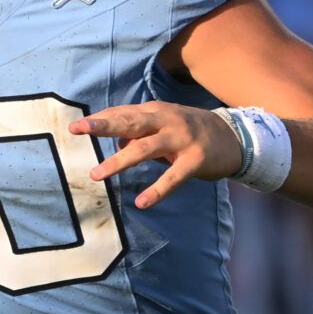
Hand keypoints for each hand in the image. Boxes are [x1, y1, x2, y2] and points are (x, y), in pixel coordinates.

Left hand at [70, 102, 242, 208]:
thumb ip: (141, 130)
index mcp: (157, 111)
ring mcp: (181, 139)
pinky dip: (157, 190)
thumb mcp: (166, 125)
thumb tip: (116, 141)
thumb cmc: (193, 131)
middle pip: (129, 121)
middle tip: (77, 129)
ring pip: (144, 149)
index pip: (123, 113)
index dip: (100, 119)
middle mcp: (167, 121)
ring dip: (119, 161)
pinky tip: (142, 202)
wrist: (236, 137)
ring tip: (96, 175)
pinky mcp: (195, 160)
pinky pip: (172, 178)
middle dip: (102, 125)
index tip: (76, 126)